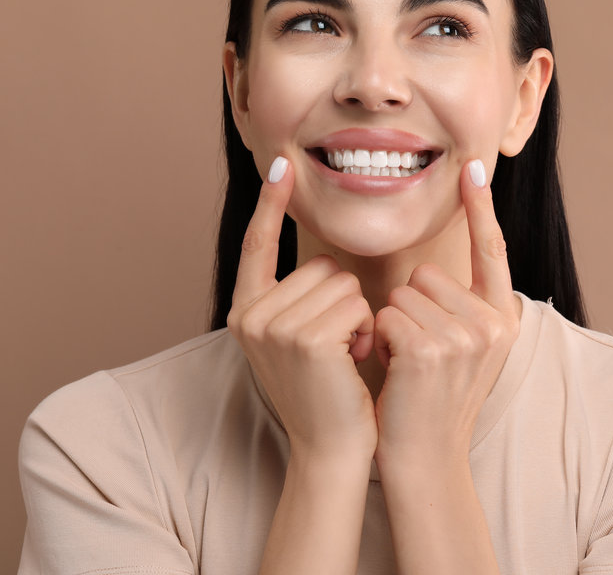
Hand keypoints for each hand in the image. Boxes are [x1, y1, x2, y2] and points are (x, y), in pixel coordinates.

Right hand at [227, 156, 377, 460]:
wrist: (331, 449)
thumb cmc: (327, 393)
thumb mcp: (300, 340)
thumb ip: (300, 301)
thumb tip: (327, 264)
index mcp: (246, 310)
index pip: (257, 244)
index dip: (271, 204)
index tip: (281, 162)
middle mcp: (250, 314)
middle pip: (322, 265)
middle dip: (345, 301)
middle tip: (338, 347)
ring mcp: (274, 325)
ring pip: (344, 283)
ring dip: (358, 318)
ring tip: (346, 357)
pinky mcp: (305, 337)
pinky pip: (356, 304)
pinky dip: (366, 330)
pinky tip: (353, 361)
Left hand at [372, 158, 520, 467]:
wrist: (426, 460)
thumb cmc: (432, 402)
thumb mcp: (464, 351)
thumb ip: (461, 309)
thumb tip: (434, 271)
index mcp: (504, 318)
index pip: (492, 249)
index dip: (481, 207)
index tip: (474, 165)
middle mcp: (494, 322)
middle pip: (428, 272)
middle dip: (410, 306)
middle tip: (417, 352)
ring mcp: (466, 336)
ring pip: (403, 293)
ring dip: (393, 325)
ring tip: (407, 365)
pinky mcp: (432, 349)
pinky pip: (388, 315)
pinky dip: (381, 340)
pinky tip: (396, 372)